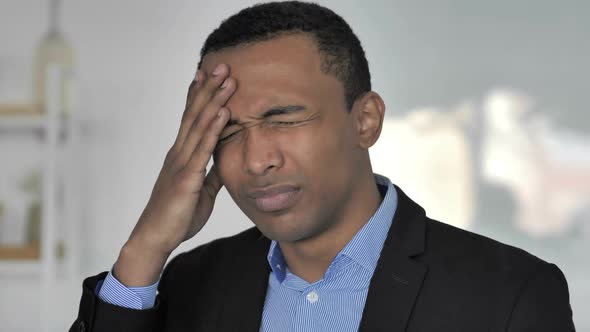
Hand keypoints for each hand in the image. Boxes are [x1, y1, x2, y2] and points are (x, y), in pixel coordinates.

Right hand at [113, 64, 235, 285]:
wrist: (155, 238)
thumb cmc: (176, 217)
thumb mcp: (201, 193)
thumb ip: (211, 176)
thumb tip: (224, 164)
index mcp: (181, 156)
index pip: (190, 120)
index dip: (199, 96)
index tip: (208, 76)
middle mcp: (179, 154)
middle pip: (194, 114)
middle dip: (209, 89)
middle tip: (222, 66)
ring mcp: (181, 163)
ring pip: (198, 125)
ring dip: (214, 101)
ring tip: (226, 80)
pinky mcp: (186, 177)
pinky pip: (203, 149)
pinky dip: (213, 129)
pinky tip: (223, 112)